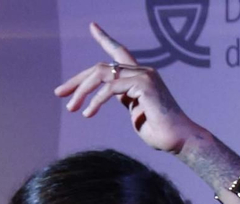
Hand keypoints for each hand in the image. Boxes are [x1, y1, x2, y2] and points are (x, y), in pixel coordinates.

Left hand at [54, 22, 204, 154]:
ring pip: (101, 75)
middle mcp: (143, 71)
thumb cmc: (160, 132)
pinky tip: (88, 113)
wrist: (179, 141)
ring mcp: (144, 75)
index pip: (119, 52)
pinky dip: (96, 100)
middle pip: (101, 67)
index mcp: (141, 76)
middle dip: (77, 80)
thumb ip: (124, 98)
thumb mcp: (136, 112)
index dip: (104, 39)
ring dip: (82, 91)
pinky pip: (111, 88)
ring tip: (71, 108)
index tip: (92, 26)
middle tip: (59, 93)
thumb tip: (108, 93)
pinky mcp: (144, 84)